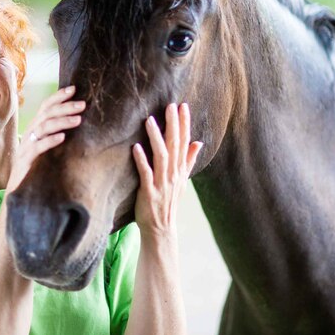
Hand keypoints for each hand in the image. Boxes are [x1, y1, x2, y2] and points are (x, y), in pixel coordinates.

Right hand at [7, 85, 84, 191]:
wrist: (18, 191)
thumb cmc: (37, 167)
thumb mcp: (48, 148)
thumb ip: (57, 134)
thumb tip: (80, 121)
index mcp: (35, 128)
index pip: (46, 106)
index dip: (58, 96)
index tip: (74, 89)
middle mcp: (30, 134)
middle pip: (46, 114)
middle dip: (65, 107)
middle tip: (82, 105)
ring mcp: (26, 146)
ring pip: (43, 127)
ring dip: (61, 122)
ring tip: (78, 120)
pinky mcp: (25, 161)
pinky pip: (37, 147)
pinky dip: (50, 140)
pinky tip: (62, 137)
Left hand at [132, 103, 202, 237]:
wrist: (161, 228)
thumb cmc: (168, 201)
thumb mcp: (182, 180)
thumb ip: (189, 160)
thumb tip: (198, 142)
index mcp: (180, 169)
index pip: (185, 142)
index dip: (184, 124)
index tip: (183, 106)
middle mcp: (173, 174)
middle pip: (175, 145)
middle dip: (173, 125)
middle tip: (170, 105)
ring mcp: (162, 183)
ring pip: (161, 156)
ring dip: (155, 137)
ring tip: (149, 120)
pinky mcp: (149, 192)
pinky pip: (146, 174)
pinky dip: (141, 160)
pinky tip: (136, 148)